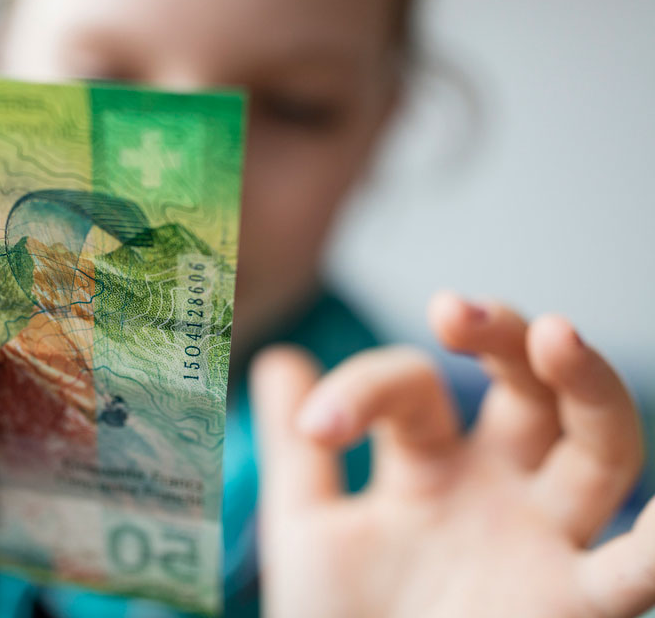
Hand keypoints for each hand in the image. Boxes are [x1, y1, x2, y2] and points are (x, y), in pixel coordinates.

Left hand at [252, 291, 654, 617]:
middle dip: (502, 338)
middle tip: (454, 310)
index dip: (369, 389)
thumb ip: (298, 453)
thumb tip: (278, 359)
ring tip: (556, 333)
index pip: (416, 390)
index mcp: (431, 464)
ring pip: (600, 450)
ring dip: (589, 389)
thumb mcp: (309, 530)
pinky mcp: (572, 607)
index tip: (317, 427)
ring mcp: (541, 541)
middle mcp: (497, 489)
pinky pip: (633, 576)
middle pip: (527, 391)